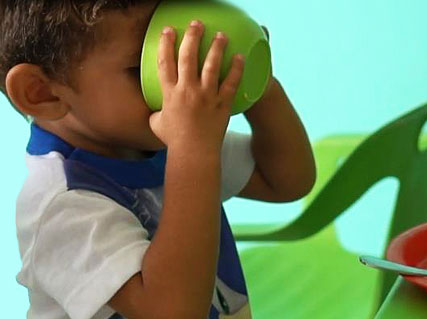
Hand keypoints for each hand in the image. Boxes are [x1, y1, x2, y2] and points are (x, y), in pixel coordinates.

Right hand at [149, 21, 244, 149]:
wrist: (194, 154)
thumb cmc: (175, 142)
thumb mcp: (157, 125)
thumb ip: (156, 112)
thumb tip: (155, 110)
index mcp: (169, 93)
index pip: (165, 62)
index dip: (166, 43)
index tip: (168, 30)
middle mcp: (187, 91)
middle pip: (188, 56)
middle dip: (192, 37)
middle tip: (197, 24)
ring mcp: (206, 96)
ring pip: (211, 65)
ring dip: (217, 47)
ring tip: (221, 35)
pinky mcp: (222, 104)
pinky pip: (231, 83)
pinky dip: (236, 69)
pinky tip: (239, 57)